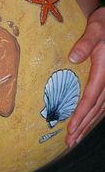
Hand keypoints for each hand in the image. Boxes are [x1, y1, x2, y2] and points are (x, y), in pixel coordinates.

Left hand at [66, 7, 104, 146]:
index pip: (90, 99)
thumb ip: (86, 43)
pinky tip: (88, 121)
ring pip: (100, 109)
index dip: (80, 116)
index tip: (70, 130)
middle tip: (70, 142)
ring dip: (88, 124)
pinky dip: (95, 114)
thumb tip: (72, 59)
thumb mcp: (96, 30)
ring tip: (76, 137)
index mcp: (104, 72)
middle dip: (82, 126)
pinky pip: (103, 102)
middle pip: (95, 110)